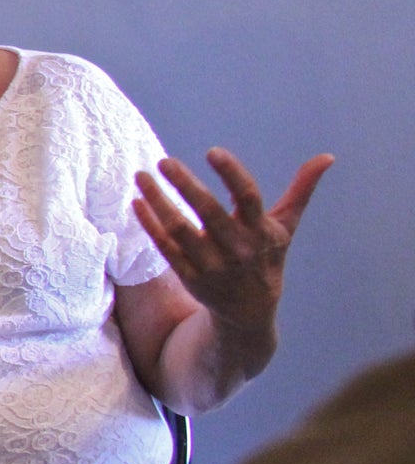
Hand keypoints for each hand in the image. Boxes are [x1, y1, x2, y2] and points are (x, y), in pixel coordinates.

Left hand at [133, 149, 331, 342]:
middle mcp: (237, 248)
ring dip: (158, 201)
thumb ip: (301, 190)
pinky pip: (165, 248)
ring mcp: (211, 264)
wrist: (251, 312)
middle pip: (208, 212)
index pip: (249, 198)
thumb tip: (327, 157)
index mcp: (261, 232)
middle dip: (185, 185)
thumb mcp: (286, 226)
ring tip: (141, 175)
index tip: (212, 151)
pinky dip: (150, 225)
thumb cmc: (267, 257)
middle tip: (164, 160)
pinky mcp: (189, 277)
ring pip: (179, 229)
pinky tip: (137, 202)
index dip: (231, 174)